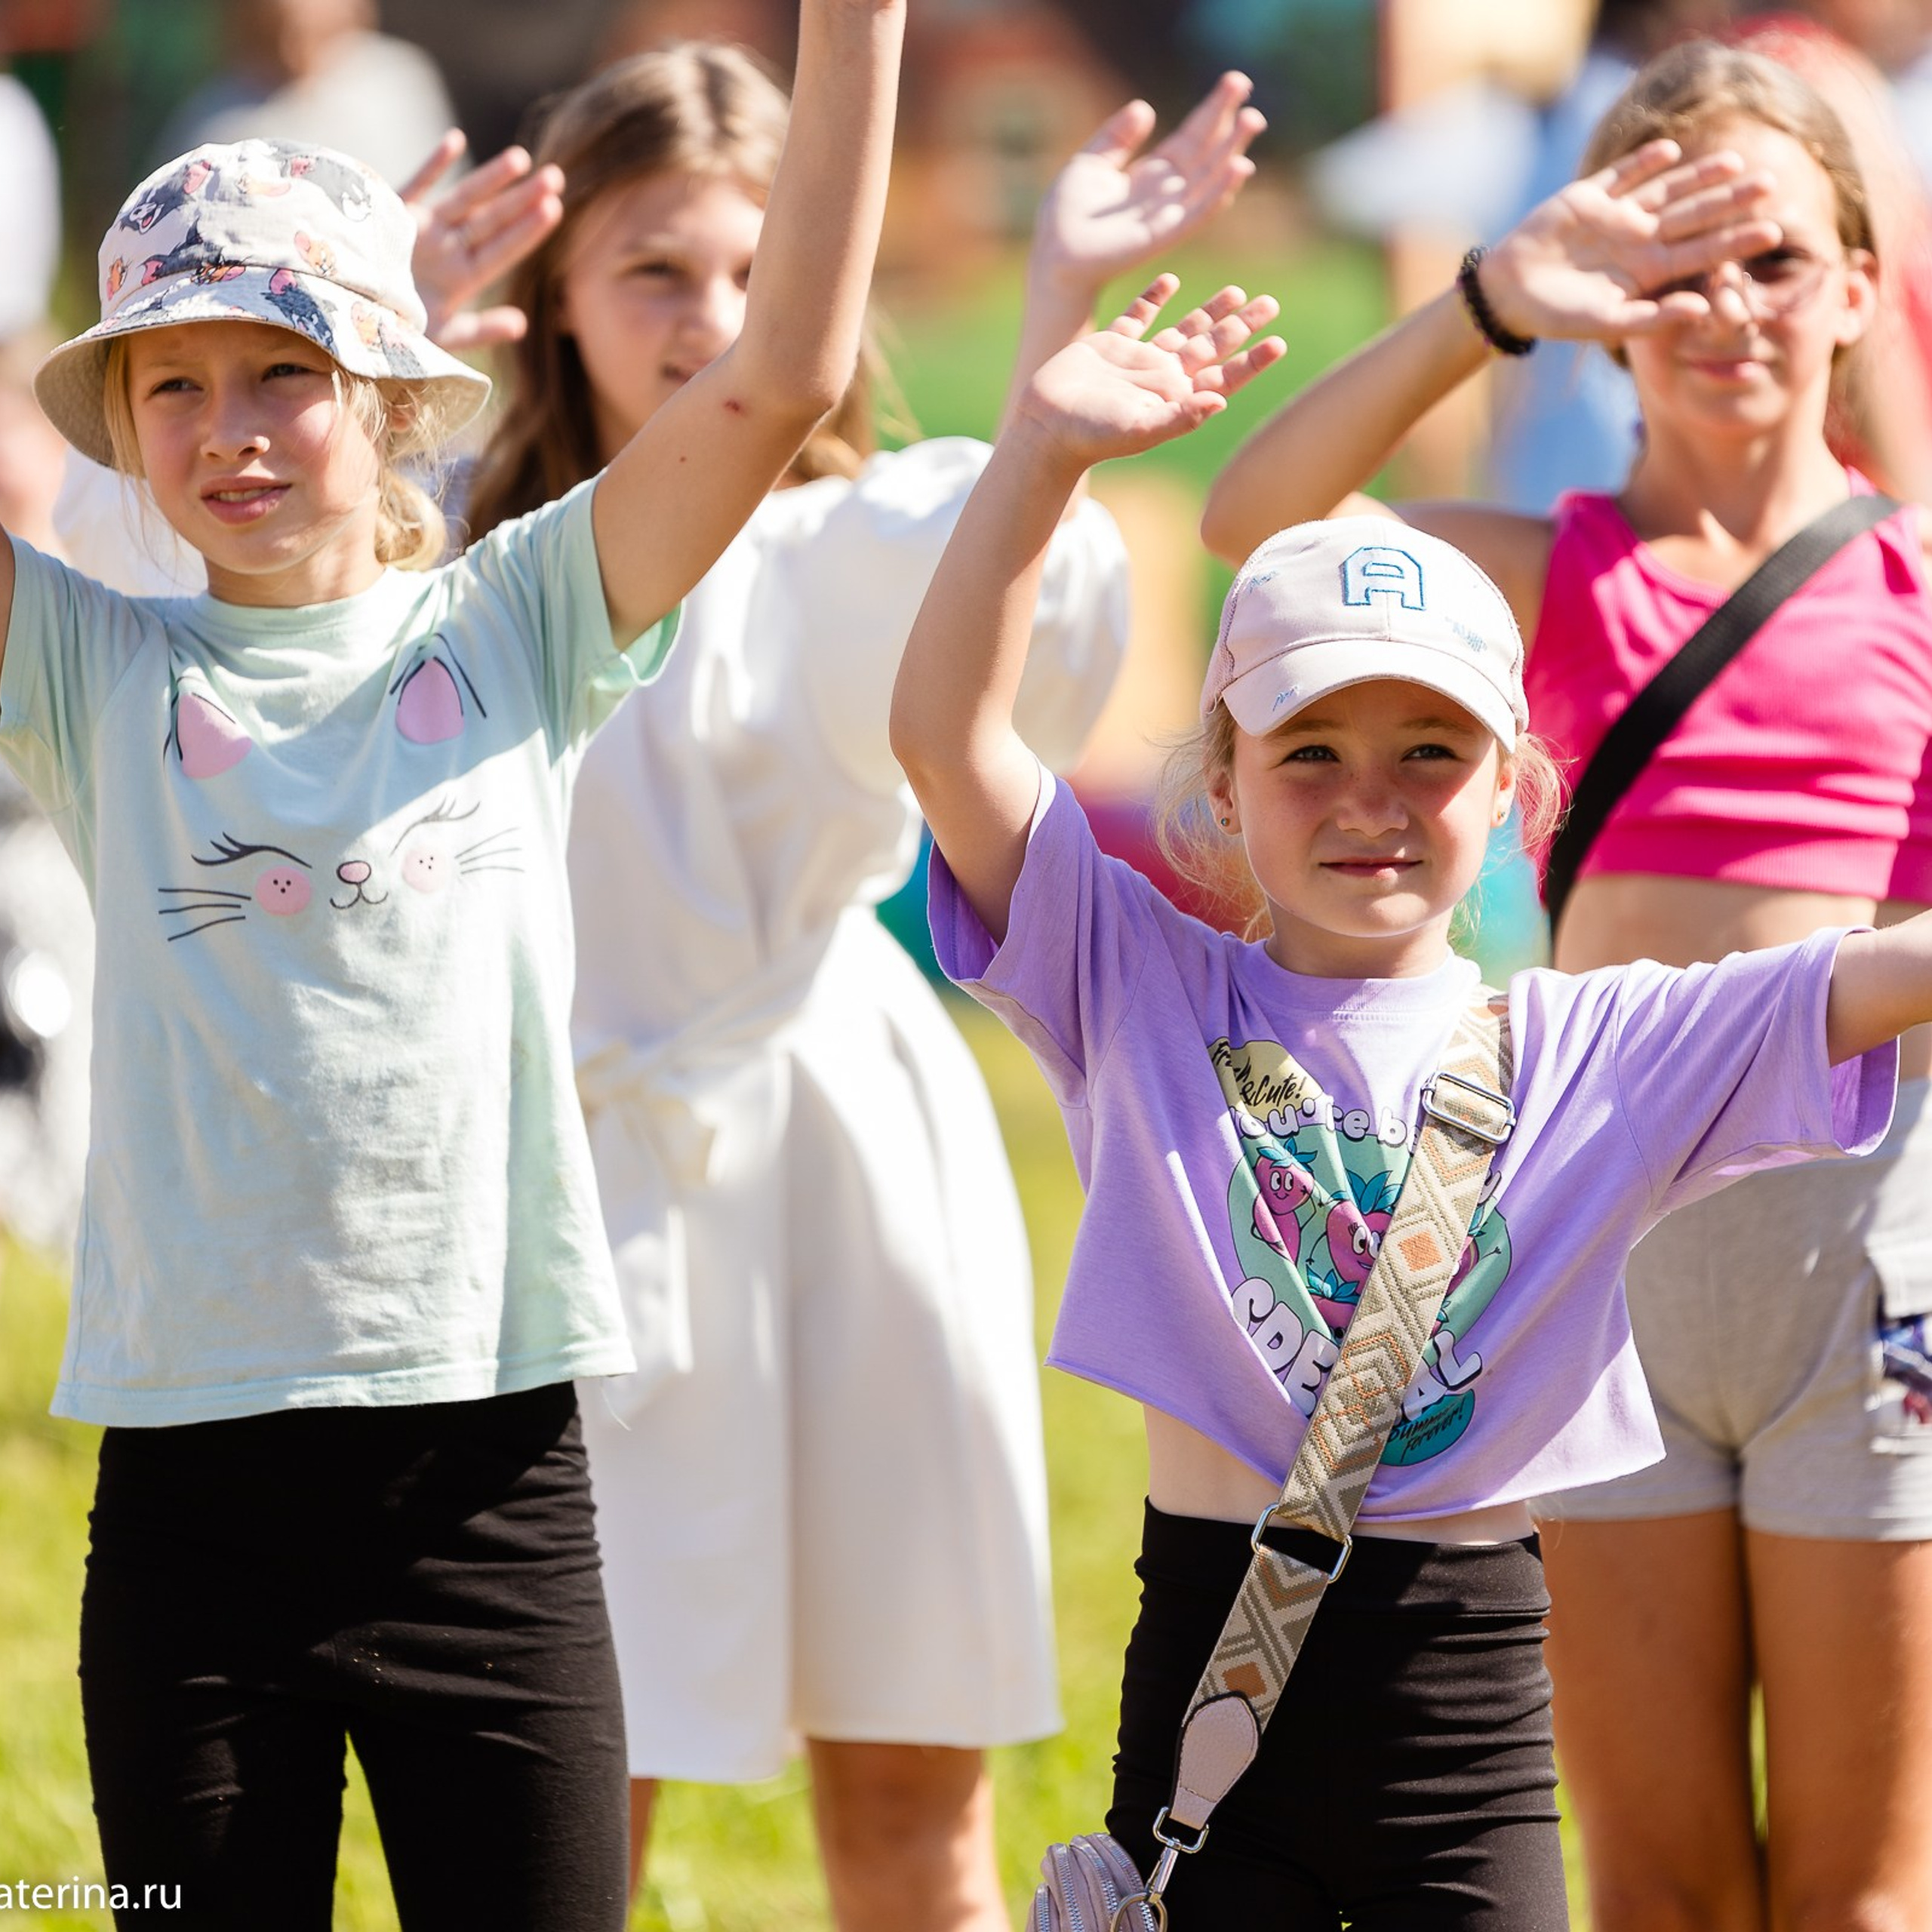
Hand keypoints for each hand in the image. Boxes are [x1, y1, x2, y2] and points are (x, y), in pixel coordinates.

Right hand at [400, 131, 565, 351]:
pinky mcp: (388, 216)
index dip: (527, 230)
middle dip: (522, 199)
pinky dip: (433, 166)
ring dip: (490, 179)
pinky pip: (413, 185)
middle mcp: (446, 250)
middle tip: (557, 176)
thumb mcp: (441, 340)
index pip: (502, 250)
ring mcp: (419, 230)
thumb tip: (522, 323)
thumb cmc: (391, 337)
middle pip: (491, 221)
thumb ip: (480, 330)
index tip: (555, 208)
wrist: (344, 323)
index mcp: (461, 279)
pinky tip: (457, 140)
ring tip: (522, 159)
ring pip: (462, 199)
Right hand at [1017, 278, 1285, 469]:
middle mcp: (1162, 377)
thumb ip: (1180, 417)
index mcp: (1175, 398)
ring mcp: (1137, 360)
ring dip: (1210, 311)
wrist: (1045, 427)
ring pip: (1183, 328)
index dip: (1252, 361)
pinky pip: (1138, 315)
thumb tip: (1221, 400)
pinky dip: (1154, 297)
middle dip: (1242, 327)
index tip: (1278, 342)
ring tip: (1237, 292)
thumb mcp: (1139, 430)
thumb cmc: (1091, 436)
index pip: (1223, 376)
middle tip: (1271, 304)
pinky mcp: (1110, 345)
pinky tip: (1171, 281)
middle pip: (1212, 347)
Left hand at [1031, 74, 1263, 296]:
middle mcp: (1167, 194)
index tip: (1234, 82)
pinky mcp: (1165, 235)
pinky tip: (1239, 168)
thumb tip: (1145, 108)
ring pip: (1210, 179)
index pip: (1190, 138)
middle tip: (1246, 85)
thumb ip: (1117, 137)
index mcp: (1151, 175)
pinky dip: (1220, 191)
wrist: (1056, 254)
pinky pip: (1200, 211)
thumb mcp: (1090, 162)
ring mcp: (1169, 215)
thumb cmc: (1067, 215)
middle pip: (1206, 152)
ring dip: (1232, 150)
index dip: (1211, 111)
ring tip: (1252, 120)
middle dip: (1228, 122)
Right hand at [1479, 140, 1782, 344]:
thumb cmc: (1556, 315)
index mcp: (1647, 271)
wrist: (1508, 294)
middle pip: (1694, 215)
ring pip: (1667, 190)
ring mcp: (1615, 216)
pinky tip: (1670, 151)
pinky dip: (1644, 163)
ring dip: (1699, 176)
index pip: (1701, 252)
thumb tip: (1700, 309)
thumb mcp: (1606, 323)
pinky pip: (1621, 175)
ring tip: (1734, 161)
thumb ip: (1653, 319)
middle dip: (1730, 200)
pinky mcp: (1587, 198)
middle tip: (1771, 184)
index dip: (1736, 241)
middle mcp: (1638, 239)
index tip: (1774, 232)